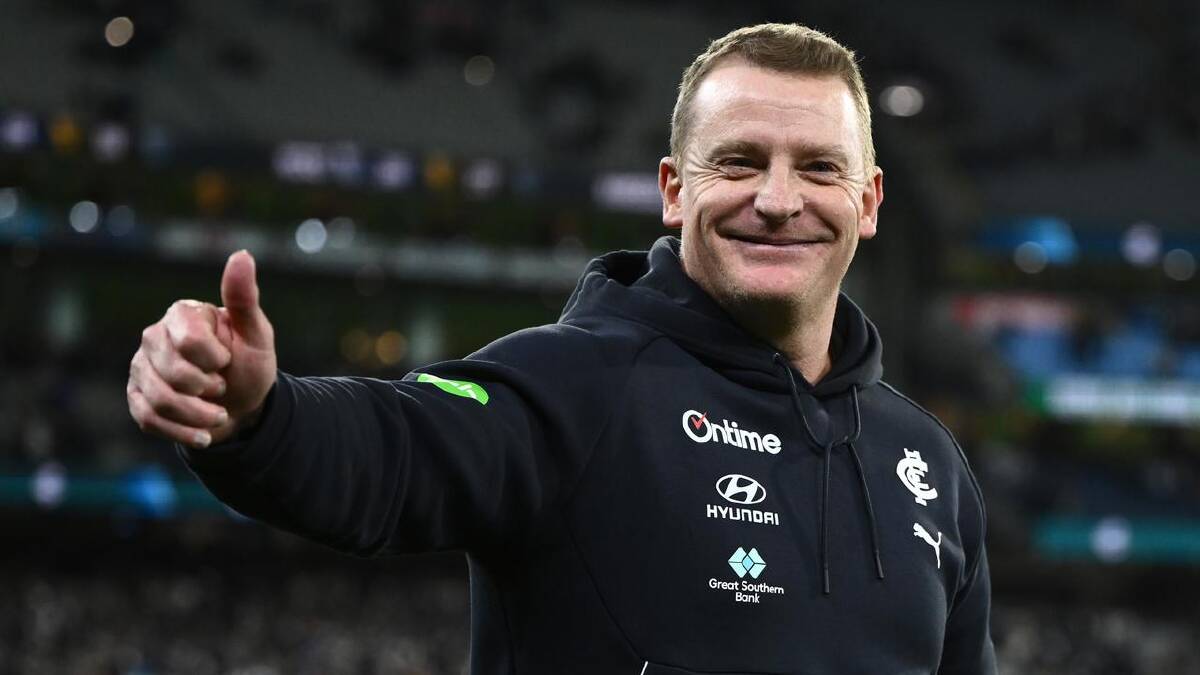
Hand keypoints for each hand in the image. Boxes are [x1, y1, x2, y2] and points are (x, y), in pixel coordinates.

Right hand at [127, 250, 276, 447]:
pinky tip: (204, 433)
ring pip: (160, 400)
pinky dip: (184, 432)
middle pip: (172, 373)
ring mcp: (141, 368)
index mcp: (182, 314)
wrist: (243, 406)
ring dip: (199, 415)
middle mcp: (153, 336)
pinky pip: (150, 420)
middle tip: (222, 386)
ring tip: (219, 413)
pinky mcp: (137, 397)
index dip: (214, 358)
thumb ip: (244, 298)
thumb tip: (241, 254)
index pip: (188, 340)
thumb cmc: (249, 364)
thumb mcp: (256, 333)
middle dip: (207, 389)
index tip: (227, 359)